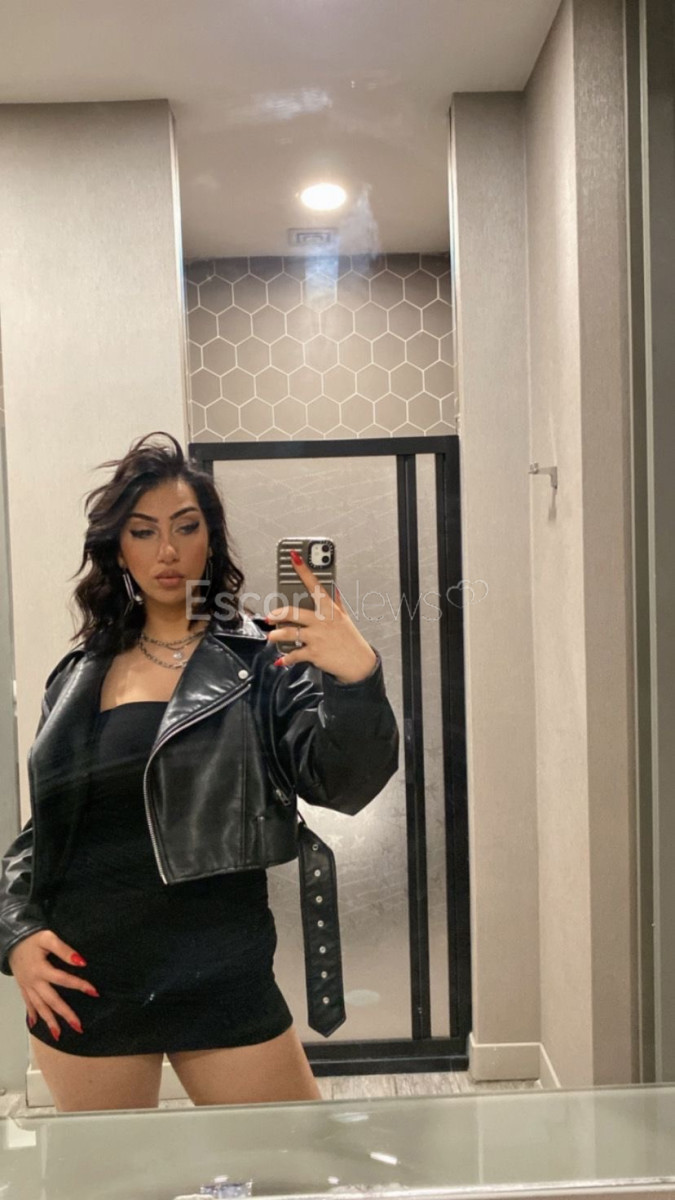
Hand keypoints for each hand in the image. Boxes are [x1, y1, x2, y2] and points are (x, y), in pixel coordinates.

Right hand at [8, 930, 99, 1040]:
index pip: (63, 980)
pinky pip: (27, 1003)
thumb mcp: (48, 938)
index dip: (80, 985)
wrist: (11, 940)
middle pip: (51, 1000)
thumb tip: (81, 962)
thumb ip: (64, 949)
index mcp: (41, 969)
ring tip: (58, 1035)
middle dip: (65, 1014)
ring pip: (39, 1007)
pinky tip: (35, 1024)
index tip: (94, 992)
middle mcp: (34, 981)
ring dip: (49, 1021)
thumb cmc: (33, 939)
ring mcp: (27, 986)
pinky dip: (32, 1014)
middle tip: (78, 1027)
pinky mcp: (22, 987)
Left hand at [265, 551, 377, 683]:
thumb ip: (336, 602)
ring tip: (272, 637)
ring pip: (288, 633)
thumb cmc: (350, 639)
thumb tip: (333, 588)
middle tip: (270, 616)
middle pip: (293, 612)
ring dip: (276, 636)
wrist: (358, 663)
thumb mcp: (345, 618)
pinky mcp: (313, 653)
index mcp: (329, 609)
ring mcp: (317, 637)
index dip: (303, 569)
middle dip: (277, 614)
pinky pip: (294, 654)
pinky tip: (282, 660)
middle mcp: (322, 621)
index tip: (293, 556)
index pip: (315, 584)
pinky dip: (285, 658)